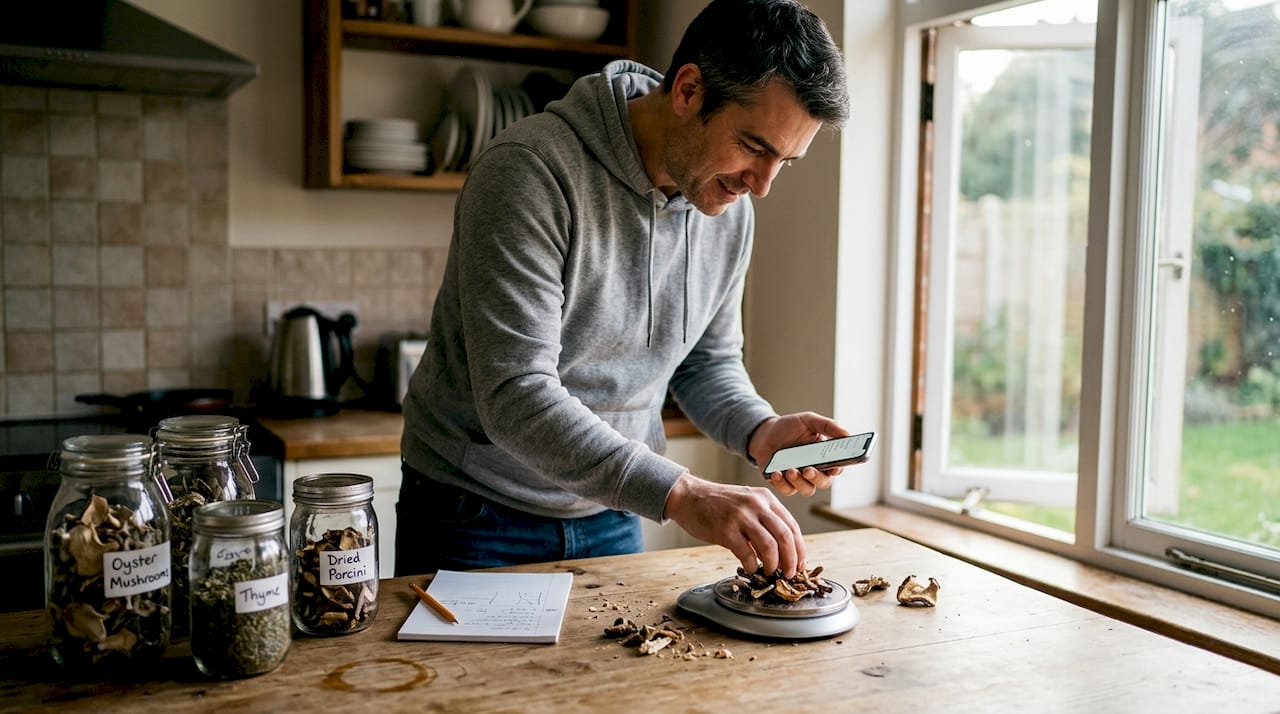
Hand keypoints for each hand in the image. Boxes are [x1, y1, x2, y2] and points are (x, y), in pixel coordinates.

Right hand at [663, 472, 804, 576]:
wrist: (688, 496)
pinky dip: (752, 566)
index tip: (800, 563)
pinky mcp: (726, 530)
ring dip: (773, 565)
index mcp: (765, 498)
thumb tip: (780, 551)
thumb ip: (764, 521)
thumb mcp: (747, 502)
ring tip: (770, 572)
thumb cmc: (717, 503)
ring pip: (770, 546)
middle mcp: (756, 504)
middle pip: (785, 536)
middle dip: (791, 560)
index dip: (800, 548)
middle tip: (790, 573)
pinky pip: (747, 554)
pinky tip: (750, 569)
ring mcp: (741, 516)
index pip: (792, 525)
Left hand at [749, 412, 850, 496]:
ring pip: (807, 490)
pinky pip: (788, 490)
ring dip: (800, 482)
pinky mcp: (784, 483)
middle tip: (808, 470)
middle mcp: (814, 469)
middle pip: (824, 482)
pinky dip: (782, 483)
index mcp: (824, 456)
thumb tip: (847, 434)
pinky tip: (776, 472)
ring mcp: (799, 478)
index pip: (837, 467)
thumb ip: (827, 426)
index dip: (837, 469)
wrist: (764, 434)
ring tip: (790, 470)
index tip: (834, 468)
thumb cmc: (789, 428)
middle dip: (817, 478)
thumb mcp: (808, 420)